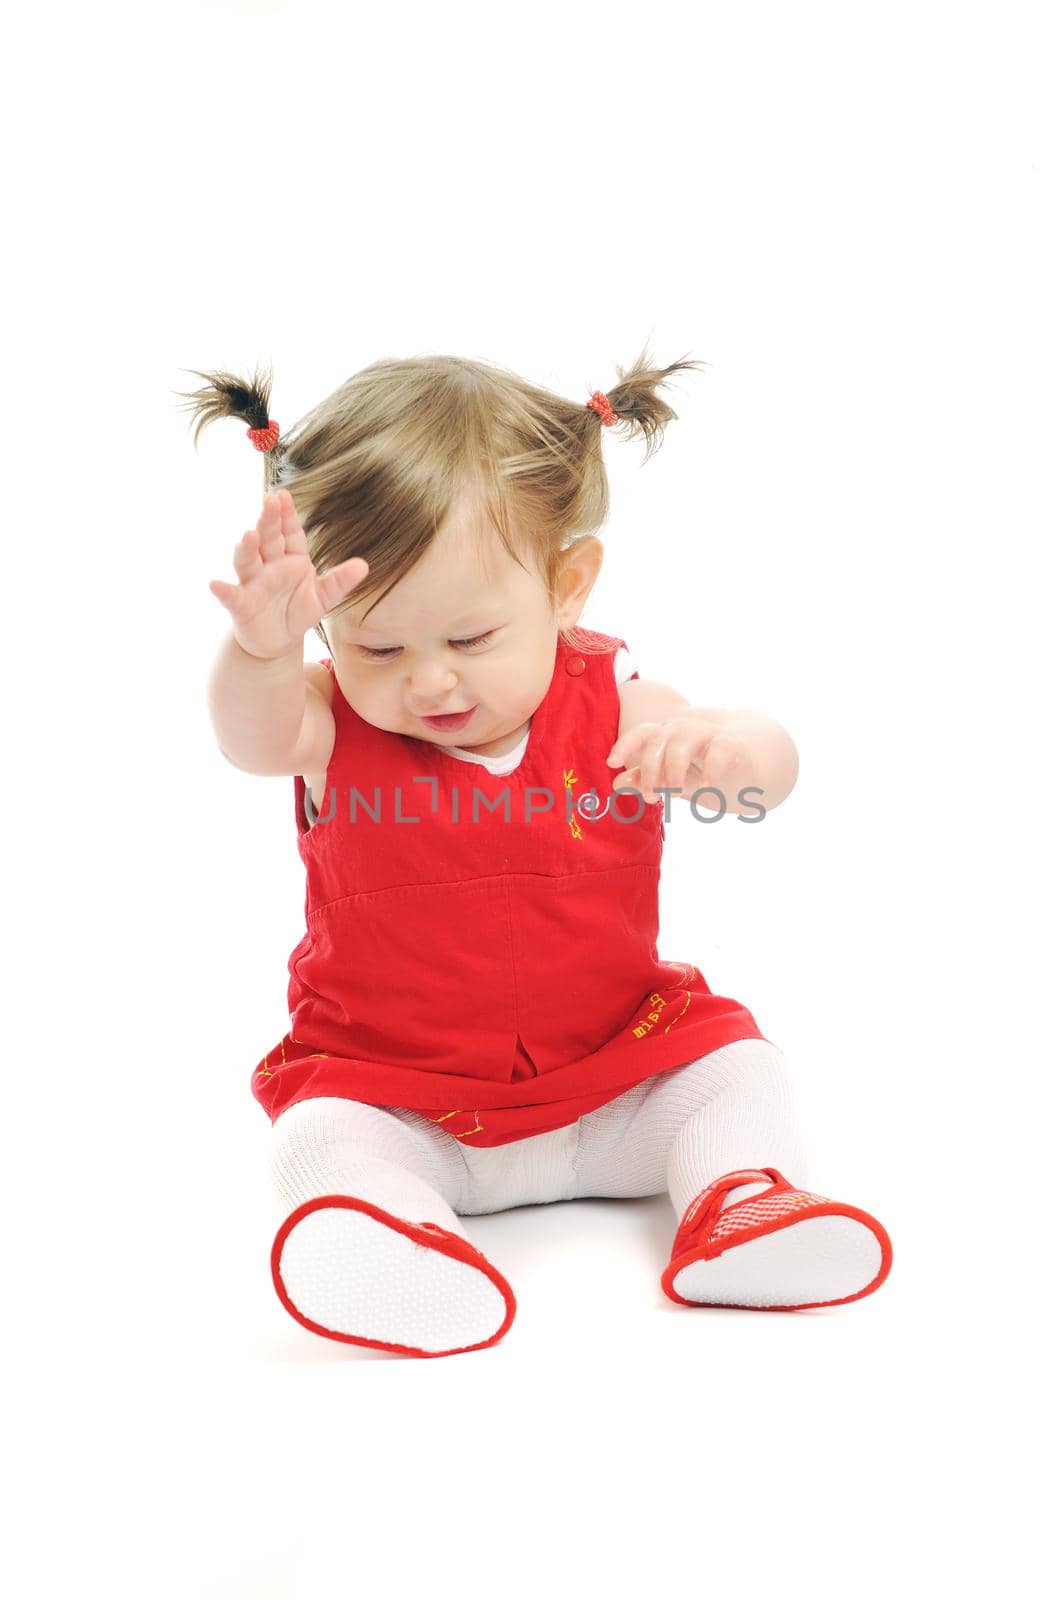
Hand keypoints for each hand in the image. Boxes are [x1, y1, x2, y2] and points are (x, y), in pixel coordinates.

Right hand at [208, 489, 368, 660]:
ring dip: (247, 548)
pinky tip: (215, 584)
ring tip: (249, 535)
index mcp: (291, 558)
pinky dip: (222, 590)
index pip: (289, 532)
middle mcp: (269, 565)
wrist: (278, 642)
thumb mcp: (324, 598)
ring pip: (248, 561)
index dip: (286, 515)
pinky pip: (231, 596)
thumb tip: (364, 566)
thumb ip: (340, 581)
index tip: (284, 495)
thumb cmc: (298, 612)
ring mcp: (253, 583)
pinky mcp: (241, 605)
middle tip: (270, 500)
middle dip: (268, 520)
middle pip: (267, 539)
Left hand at [605, 715, 757, 803]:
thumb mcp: (669, 778)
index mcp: (664, 734)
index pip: (641, 733)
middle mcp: (682, 729)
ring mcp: (707, 734)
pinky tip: (706, 787)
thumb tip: (615, 784)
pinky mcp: (730, 745)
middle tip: (650, 796)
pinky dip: (710, 769)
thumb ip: (643, 780)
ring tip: (672, 792)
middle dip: (650, 770)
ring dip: (674, 769)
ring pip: (682, 744)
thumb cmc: (699, 771)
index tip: (612, 762)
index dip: (625, 745)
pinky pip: (718, 752)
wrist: (745, 768)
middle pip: (658, 741)